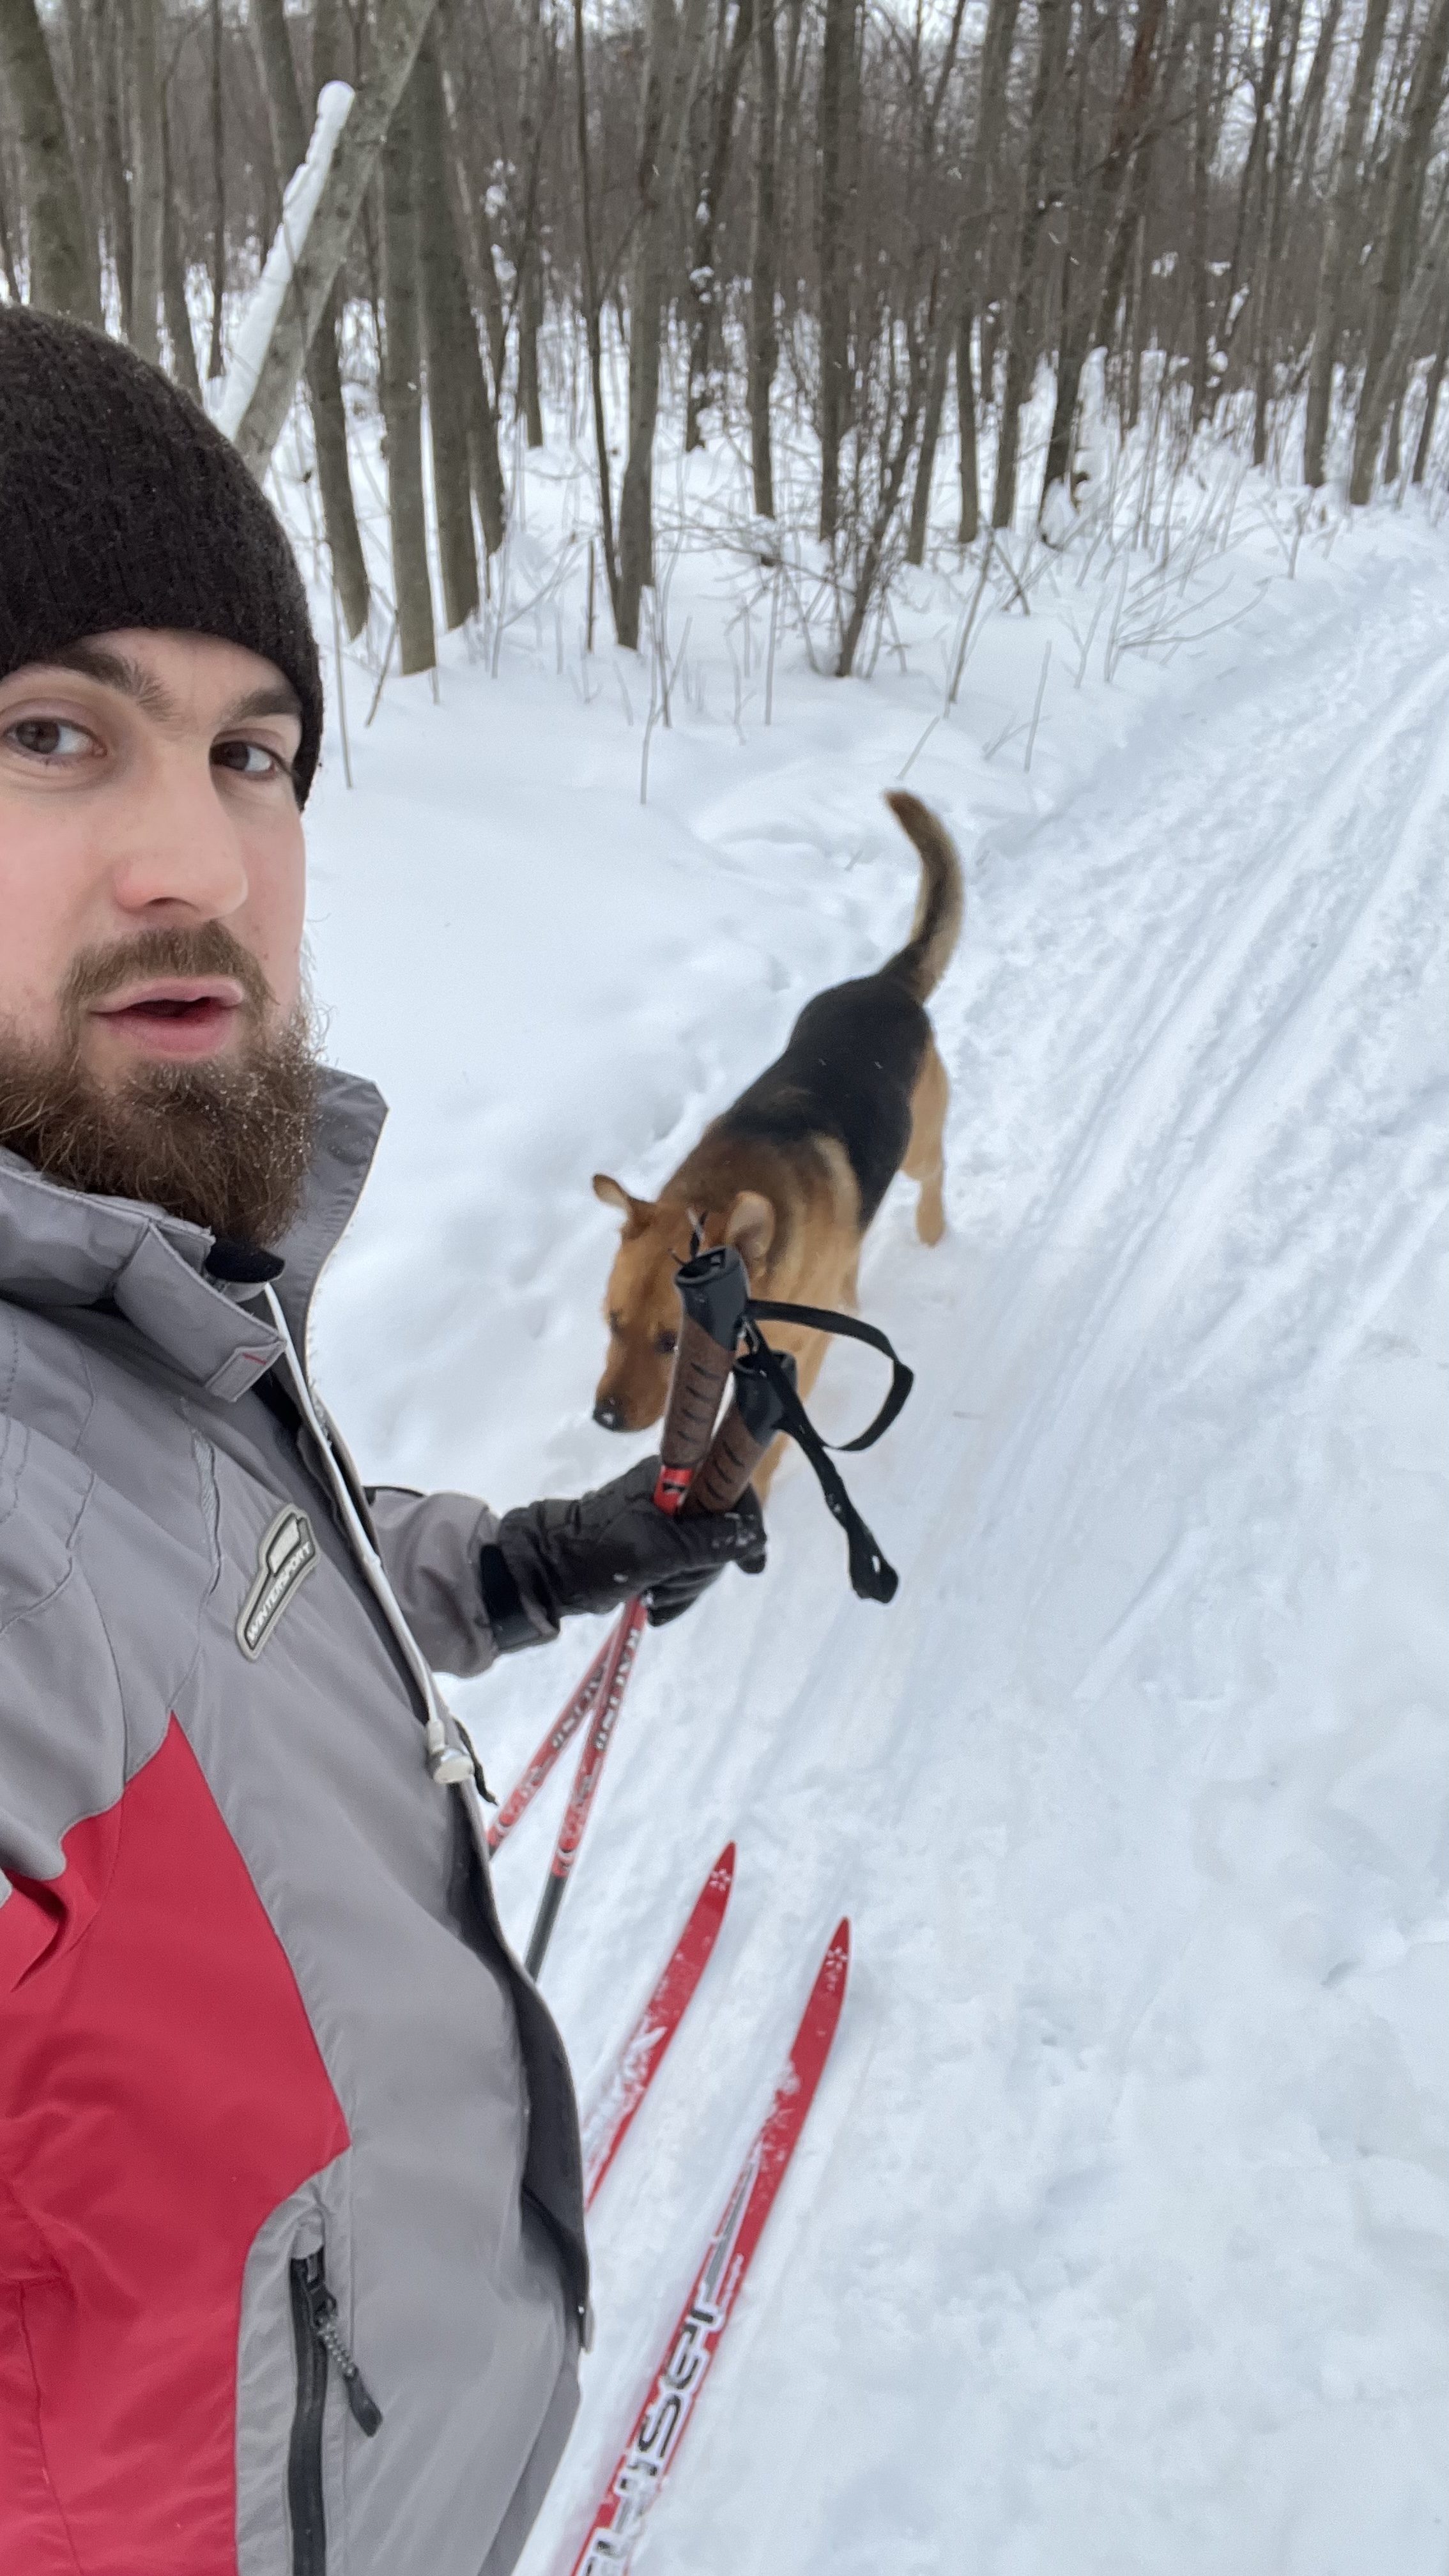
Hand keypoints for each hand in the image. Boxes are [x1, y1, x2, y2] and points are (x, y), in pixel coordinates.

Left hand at [495, 1460, 765, 1635]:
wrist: (548, 1573)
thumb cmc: (599, 1553)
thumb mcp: (659, 1550)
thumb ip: (709, 1542)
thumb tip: (753, 1538)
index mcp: (674, 1479)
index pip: (730, 1488)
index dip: (746, 1523)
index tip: (750, 1565)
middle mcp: (674, 1496)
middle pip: (719, 1533)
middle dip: (700, 1569)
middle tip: (671, 1586)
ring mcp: (665, 1524)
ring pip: (703, 1558)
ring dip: (684, 1587)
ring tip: (655, 1599)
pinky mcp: (656, 1550)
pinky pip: (683, 1572)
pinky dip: (674, 1593)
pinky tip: (657, 1607)